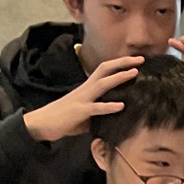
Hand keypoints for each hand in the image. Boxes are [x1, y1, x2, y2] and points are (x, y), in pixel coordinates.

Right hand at [23, 56, 141, 142]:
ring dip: (119, 78)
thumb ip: (100, 111)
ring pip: (103, 84)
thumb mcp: (87, 114)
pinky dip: (109, 106)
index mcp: (88, 88)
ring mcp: (83, 99)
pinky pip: (96, 108)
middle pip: (105, 69)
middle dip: (123, 63)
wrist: (42, 124)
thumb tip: (116, 117)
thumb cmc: (65, 119)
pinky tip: (121, 106)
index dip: (120, 64)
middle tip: (141, 59)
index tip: (136, 61)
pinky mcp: (80, 112)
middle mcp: (86, 89)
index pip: (105, 70)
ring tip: (135, 73)